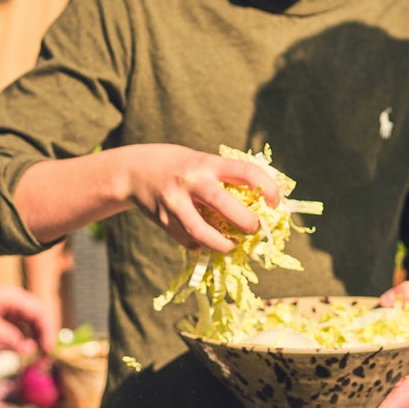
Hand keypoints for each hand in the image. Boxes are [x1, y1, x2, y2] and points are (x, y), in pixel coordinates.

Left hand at [0, 279, 56, 355]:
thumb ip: (5, 334)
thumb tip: (28, 349)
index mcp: (14, 297)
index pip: (41, 313)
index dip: (49, 331)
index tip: (48, 350)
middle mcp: (14, 303)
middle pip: (38, 320)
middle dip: (42, 338)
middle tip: (41, 359)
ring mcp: (7, 310)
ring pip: (27, 327)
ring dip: (30, 342)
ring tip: (28, 358)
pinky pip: (14, 331)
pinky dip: (16, 341)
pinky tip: (10, 350)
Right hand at [117, 144, 279, 252]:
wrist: (133, 171)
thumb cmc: (179, 166)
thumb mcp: (202, 161)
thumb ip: (225, 178)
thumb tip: (261, 202)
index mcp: (206, 163)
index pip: (245, 172)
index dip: (267, 188)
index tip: (274, 203)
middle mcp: (190, 181)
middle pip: (224, 205)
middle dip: (246, 222)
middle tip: (254, 229)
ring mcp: (174, 202)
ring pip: (202, 232)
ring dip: (222, 244)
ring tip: (232, 245)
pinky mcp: (163, 220)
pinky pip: (187, 240)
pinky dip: (200, 245)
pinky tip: (205, 242)